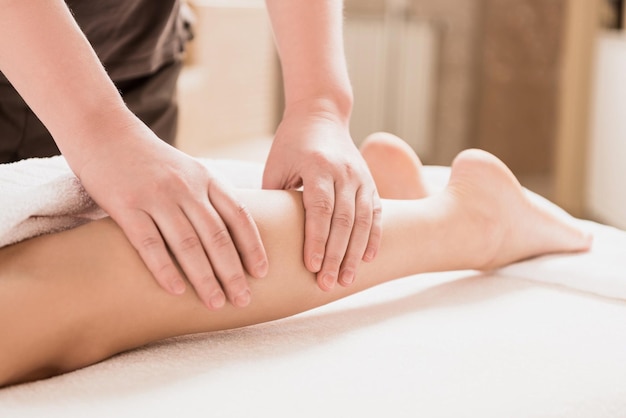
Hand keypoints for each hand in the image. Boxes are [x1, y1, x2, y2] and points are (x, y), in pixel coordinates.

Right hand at [77, 123, 267, 309]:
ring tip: (215, 304)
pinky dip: (165, 269)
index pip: (239, 216)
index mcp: (207, 178)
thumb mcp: (190, 171)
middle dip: (233, 272)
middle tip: (243, 300)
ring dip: (205, 277)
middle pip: (217, 236)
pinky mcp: (126, 205)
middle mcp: (186, 187)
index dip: (253, 246)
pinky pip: (149, 243)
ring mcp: (156, 196)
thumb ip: (210, 197)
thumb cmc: (153, 161)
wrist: (105, 133)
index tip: (262, 273)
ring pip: (188, 244)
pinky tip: (176, 291)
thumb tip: (235, 235)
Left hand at [262, 109, 381, 290]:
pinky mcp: (370, 182)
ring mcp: (360, 177)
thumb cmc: (291, 144)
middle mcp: (344, 172)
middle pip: (344, 220)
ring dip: (355, 253)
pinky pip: (376, 214)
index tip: (312, 266)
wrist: (321, 114)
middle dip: (336, 255)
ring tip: (347, 280)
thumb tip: (261, 238)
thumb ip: (274, 199)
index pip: (319, 208)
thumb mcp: (276, 165)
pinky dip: (374, 238)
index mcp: (317, 165)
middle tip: (327, 284)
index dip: (317, 239)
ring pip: (363, 221)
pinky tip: (368, 259)